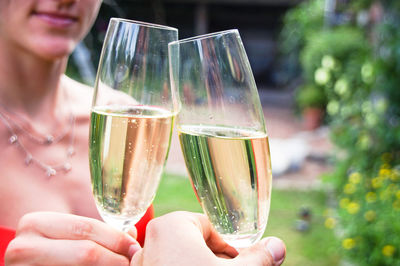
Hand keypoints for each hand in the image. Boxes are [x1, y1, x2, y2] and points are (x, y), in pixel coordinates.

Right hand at [5, 212, 140, 265]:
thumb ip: (97, 230)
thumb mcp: (70, 232)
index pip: (85, 228)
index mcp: (35, 223)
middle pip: (85, 252)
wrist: (31, 260)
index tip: (134, 247)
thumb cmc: (53, 246)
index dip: (115, 238)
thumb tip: (131, 235)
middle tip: (132, 261)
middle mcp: (23, 247)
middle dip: (114, 257)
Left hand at [131, 211, 285, 265]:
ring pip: (182, 260)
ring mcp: (144, 264)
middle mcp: (151, 243)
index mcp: (171, 227)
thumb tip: (277, 246)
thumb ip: (258, 258)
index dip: (230, 246)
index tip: (242, 262)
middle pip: (195, 245)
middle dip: (217, 260)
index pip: (209, 227)